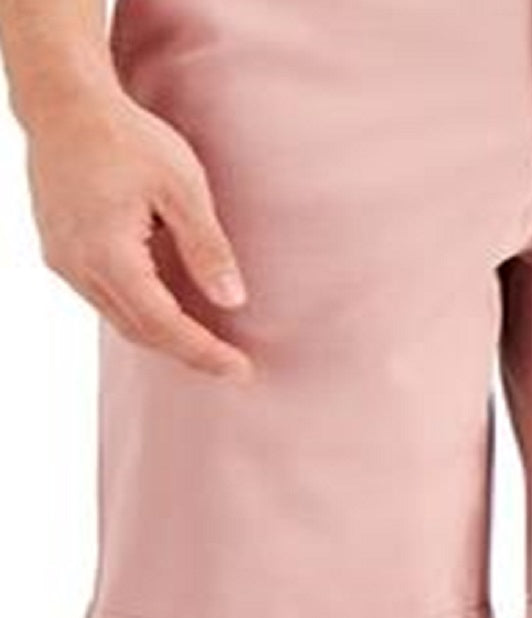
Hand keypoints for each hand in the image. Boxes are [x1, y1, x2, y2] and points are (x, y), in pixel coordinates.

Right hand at [26, 89, 252, 380]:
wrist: (64, 103)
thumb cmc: (125, 137)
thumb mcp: (182, 188)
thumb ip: (207, 248)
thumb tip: (233, 301)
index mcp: (108, 253)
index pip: (162, 324)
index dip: (203, 353)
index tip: (240, 370)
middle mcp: (78, 267)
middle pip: (141, 332)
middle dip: (189, 354)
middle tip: (234, 368)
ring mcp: (65, 264)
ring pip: (122, 322)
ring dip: (167, 340)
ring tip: (211, 350)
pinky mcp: (63, 256)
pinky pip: (108, 302)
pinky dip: (144, 316)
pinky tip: (174, 318)